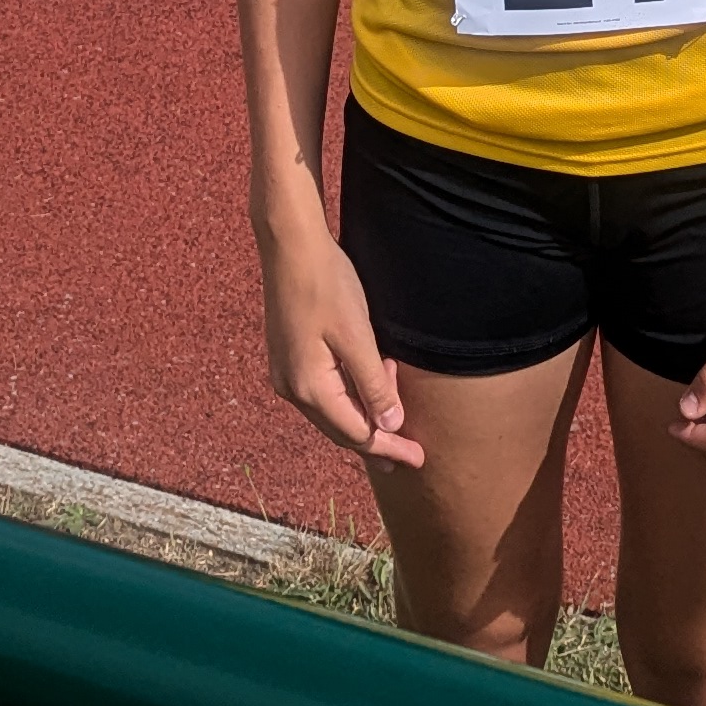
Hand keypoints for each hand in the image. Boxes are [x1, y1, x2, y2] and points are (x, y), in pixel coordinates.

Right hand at [260, 232, 424, 464]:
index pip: (355, 434)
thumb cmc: (327, 284)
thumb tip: (389, 425)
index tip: (418, 460)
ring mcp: (287, 373)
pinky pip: (324, 393)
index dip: (389, 448)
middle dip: (377, 441)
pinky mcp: (289, 357)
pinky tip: (369, 385)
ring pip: (332, 411)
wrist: (290, 245)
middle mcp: (292, 388)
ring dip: (364, 415)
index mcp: (309, 388)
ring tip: (396, 415)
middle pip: (340, 429)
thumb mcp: (358, 335)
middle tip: (410, 454)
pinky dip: (350, 397)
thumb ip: (373, 383)